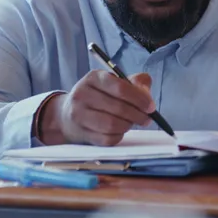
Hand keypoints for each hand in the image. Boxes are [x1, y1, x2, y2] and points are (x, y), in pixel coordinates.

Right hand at [39, 70, 154, 145]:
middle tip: (147, 119)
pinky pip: (106, 139)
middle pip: (118, 108)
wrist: (67, 114)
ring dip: (128, 126)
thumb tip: (146, 95)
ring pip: (112, 125)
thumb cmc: (99, 96)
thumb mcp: (113, 82)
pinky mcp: (80, 133)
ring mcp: (78, 115)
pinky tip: (120, 130)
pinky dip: (118, 136)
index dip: (139, 98)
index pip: (121, 88)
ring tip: (132, 123)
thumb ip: (135, 83)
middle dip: (138, 115)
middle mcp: (82, 94)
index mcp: (94, 77)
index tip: (151, 107)